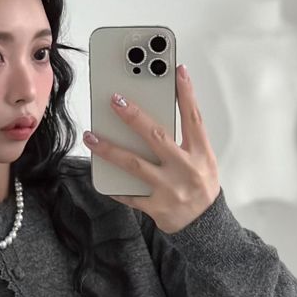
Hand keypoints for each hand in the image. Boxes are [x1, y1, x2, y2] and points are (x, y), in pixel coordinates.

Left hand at [82, 63, 220, 233]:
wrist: (205, 226)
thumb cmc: (200, 186)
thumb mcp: (203, 161)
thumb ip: (185, 141)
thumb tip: (154, 117)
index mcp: (201, 154)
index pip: (194, 118)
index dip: (186, 93)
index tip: (177, 70)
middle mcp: (186, 169)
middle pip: (157, 137)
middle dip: (134, 117)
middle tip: (115, 98)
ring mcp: (170, 189)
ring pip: (134, 164)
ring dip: (109, 149)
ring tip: (91, 136)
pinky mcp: (157, 207)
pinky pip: (129, 195)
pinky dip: (114, 184)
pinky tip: (98, 172)